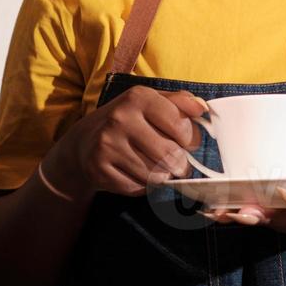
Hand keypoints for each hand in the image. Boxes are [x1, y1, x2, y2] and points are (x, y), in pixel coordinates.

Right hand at [42, 86, 207, 197]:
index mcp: (138, 97)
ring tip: (155, 167)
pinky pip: (137, 187)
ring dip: (162, 176)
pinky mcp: (99, 169)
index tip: (185, 142)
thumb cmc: (127, 121)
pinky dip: (142, 186)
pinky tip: (135, 174)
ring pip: (155, 175)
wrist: (83, 143)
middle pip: (170, 154)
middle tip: (177, 164)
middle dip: (180, 164)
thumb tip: (202, 108)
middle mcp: (120, 118)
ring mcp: (107, 145)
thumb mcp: (150, 103)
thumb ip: (179, 102)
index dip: (190, 139)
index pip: (181, 125)